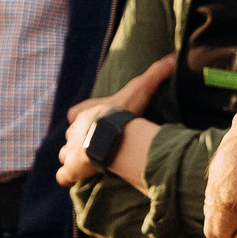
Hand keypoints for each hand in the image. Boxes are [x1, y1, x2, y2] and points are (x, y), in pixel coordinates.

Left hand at [57, 54, 175, 185]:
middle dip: (80, 141)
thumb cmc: (121, 110)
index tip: (90, 123)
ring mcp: (70, 150)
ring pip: (66, 155)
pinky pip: (63, 176)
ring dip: (75, 160)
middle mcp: (73, 130)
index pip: (74, 114)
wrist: (108, 132)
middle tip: (97, 148)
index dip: (79, 118)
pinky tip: (78, 180)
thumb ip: (155, 74)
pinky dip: (69, 178)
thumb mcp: (140, 88)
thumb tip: (172, 57)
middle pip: (72, 136)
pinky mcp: (71, 169)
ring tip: (92, 165)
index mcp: (83, 111)